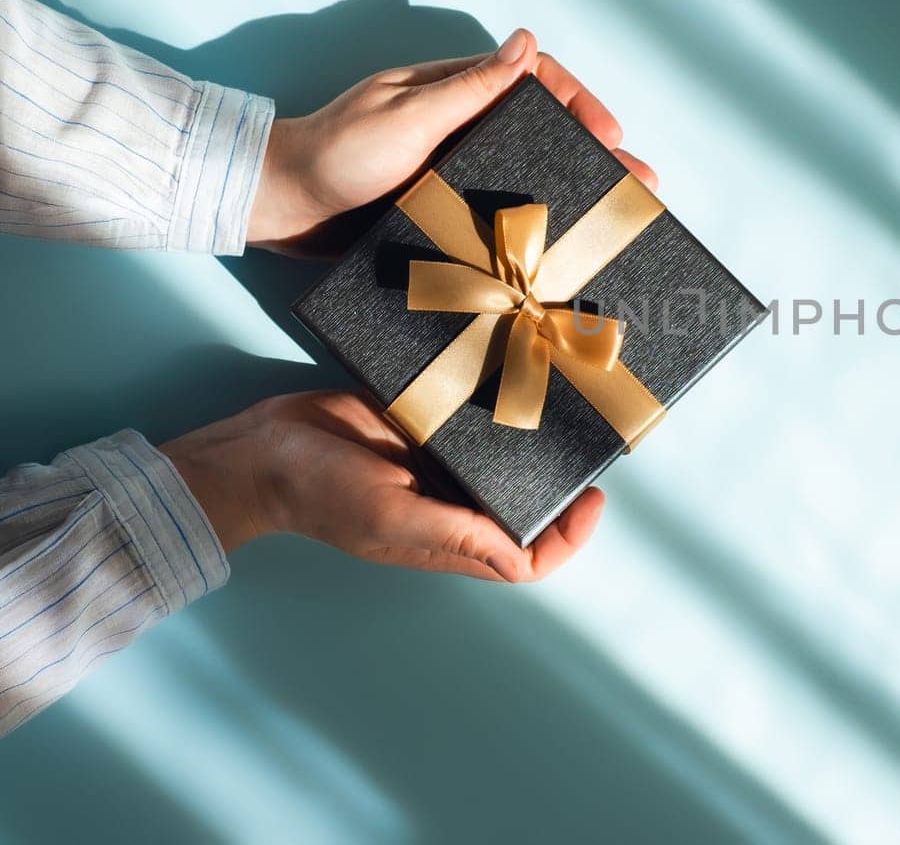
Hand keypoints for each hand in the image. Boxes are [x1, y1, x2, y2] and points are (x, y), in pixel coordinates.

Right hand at [160, 391, 602, 582]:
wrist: (265, 447)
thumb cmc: (322, 493)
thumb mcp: (389, 518)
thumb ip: (455, 535)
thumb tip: (521, 560)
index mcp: (452, 540)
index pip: (527, 559)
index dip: (568, 538)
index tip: (593, 498)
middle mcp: (455, 505)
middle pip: (527, 506)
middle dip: (562, 483)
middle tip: (591, 443)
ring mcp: (442, 465)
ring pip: (507, 460)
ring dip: (537, 442)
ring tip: (570, 408)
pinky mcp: (427, 424)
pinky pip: (475, 418)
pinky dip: (499, 406)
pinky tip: (523, 380)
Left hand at [246, 29, 657, 253]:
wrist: (278, 207)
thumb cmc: (334, 154)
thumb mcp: (406, 117)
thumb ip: (467, 87)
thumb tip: (525, 44)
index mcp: (455, 90)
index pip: (533, 80)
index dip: (579, 102)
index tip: (611, 133)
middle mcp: (460, 124)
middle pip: (542, 130)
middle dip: (594, 154)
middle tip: (639, 183)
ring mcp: (452, 167)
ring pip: (527, 173)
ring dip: (573, 192)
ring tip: (615, 221)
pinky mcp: (440, 207)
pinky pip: (498, 212)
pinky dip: (534, 226)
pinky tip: (561, 251)